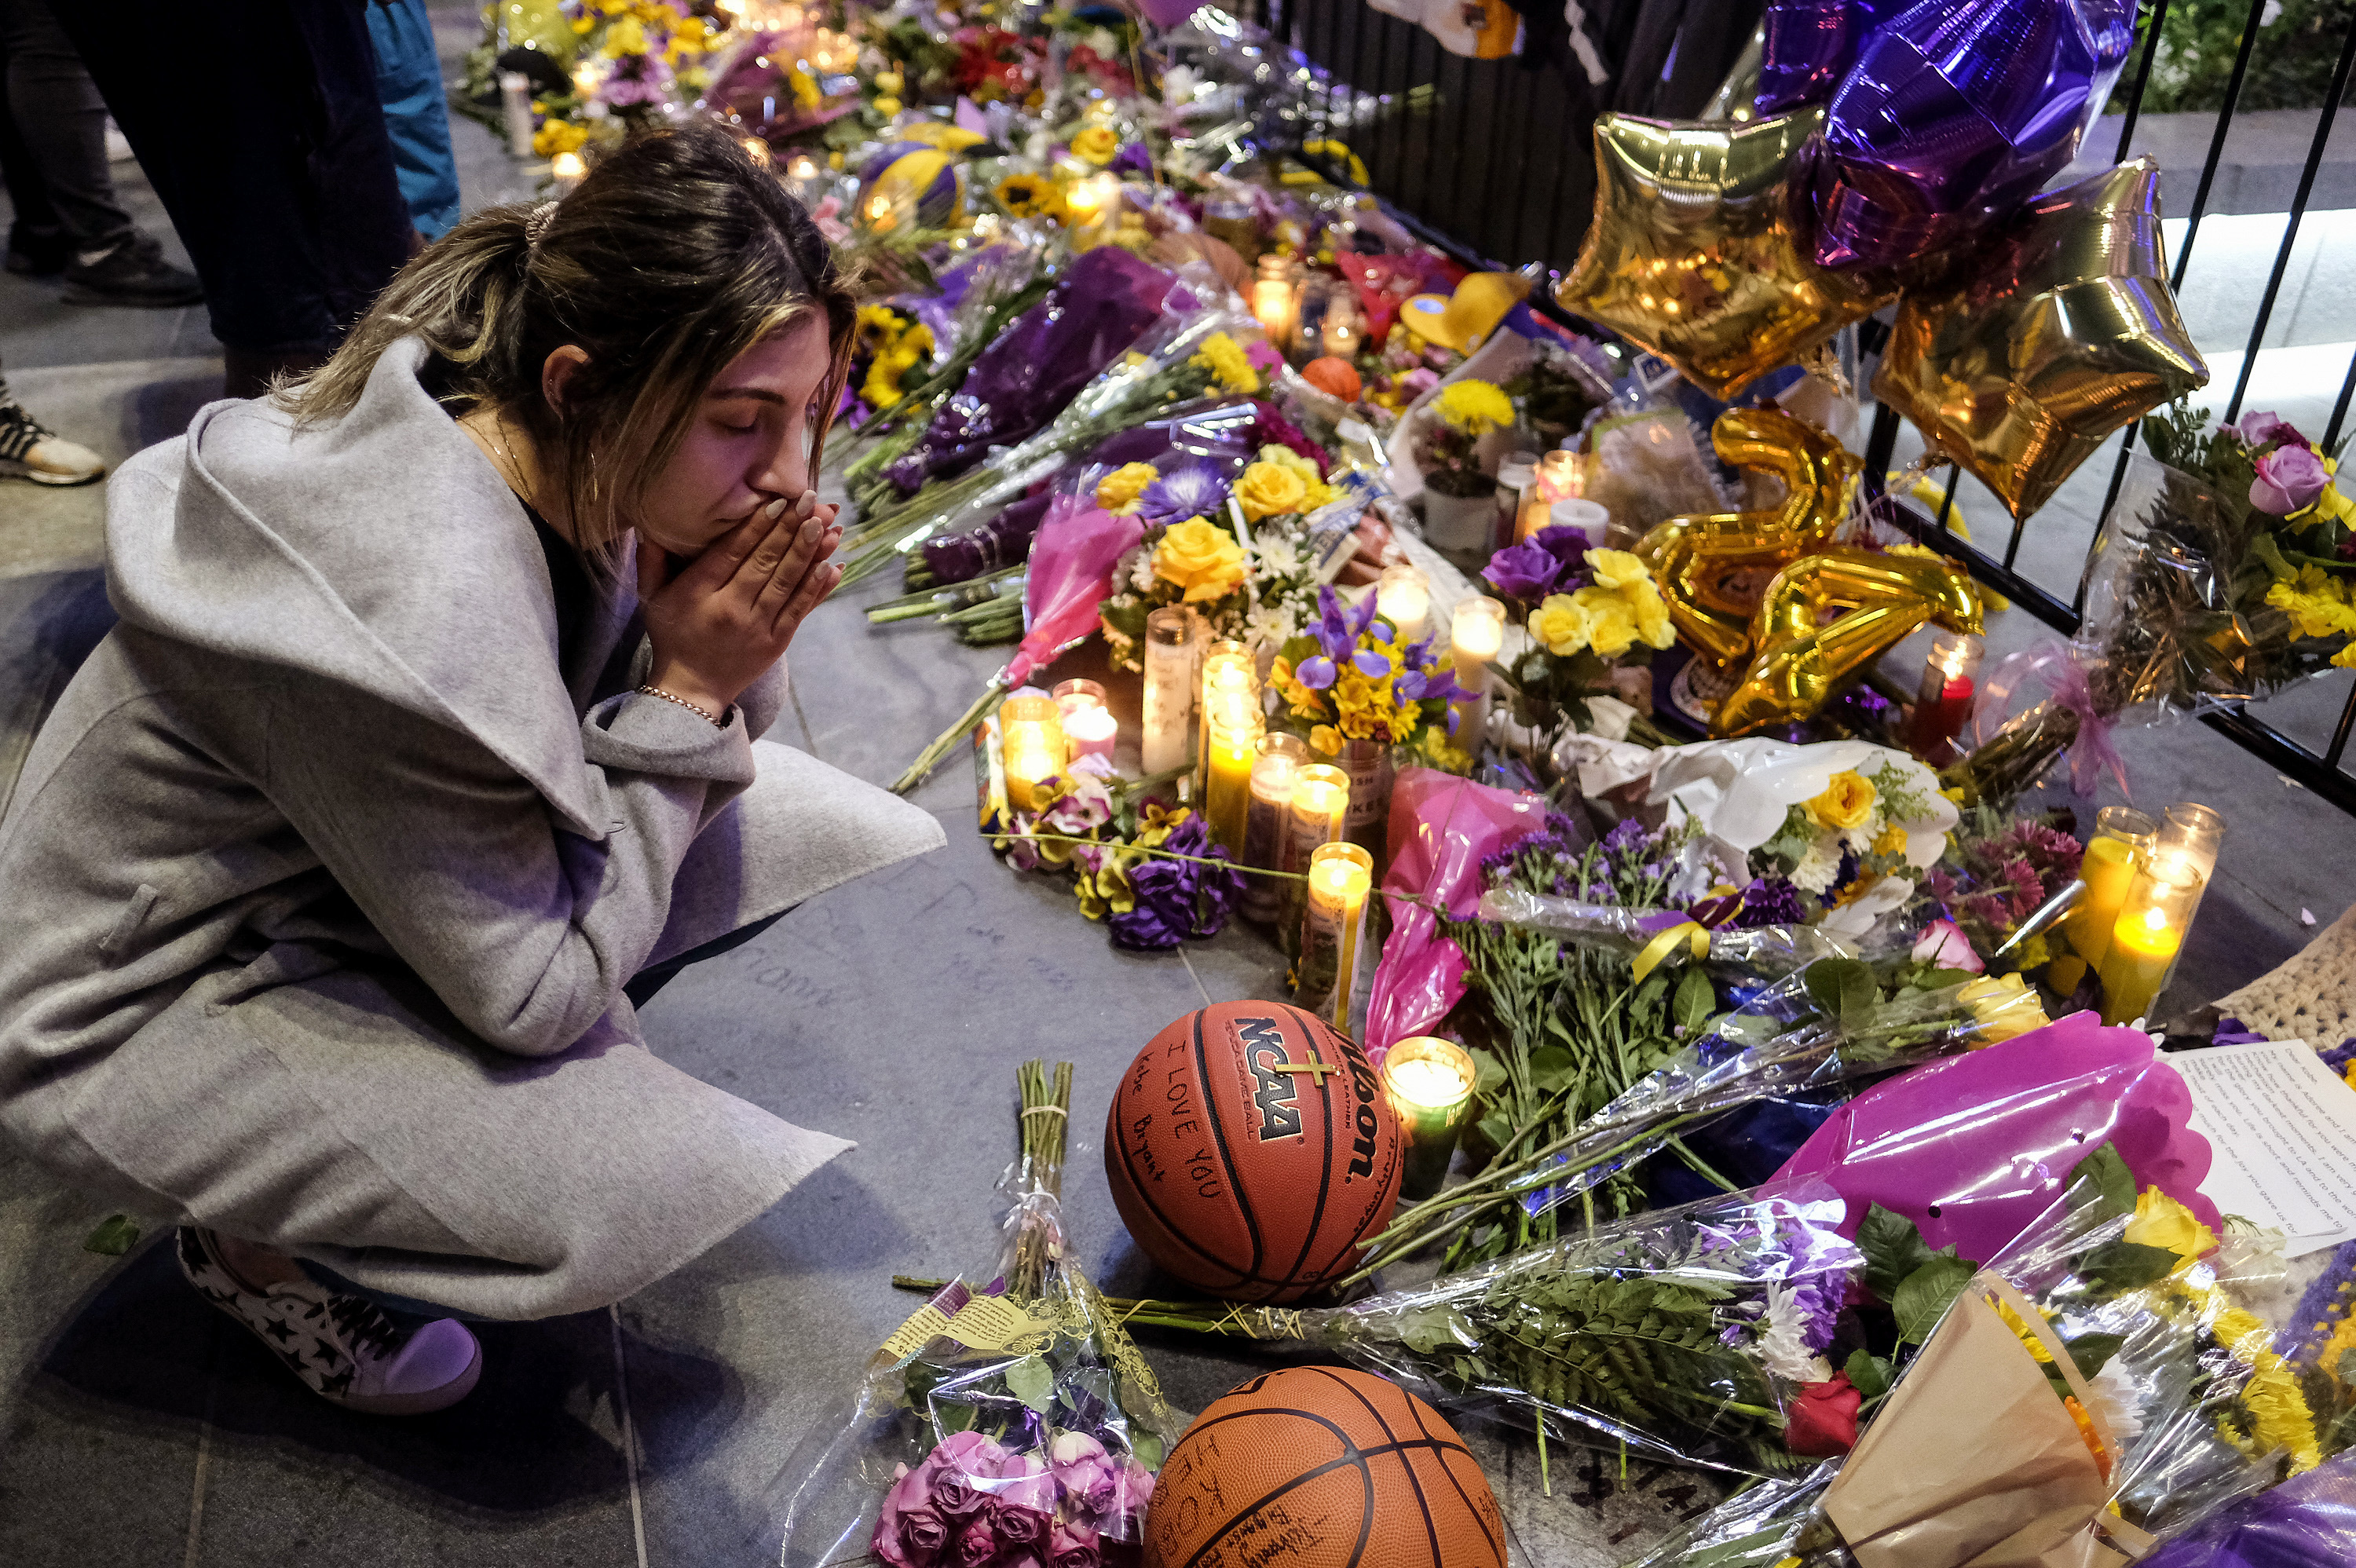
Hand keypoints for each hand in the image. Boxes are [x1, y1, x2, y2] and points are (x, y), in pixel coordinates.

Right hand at [635, 491, 841, 716]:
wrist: (691, 689)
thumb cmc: (672, 636)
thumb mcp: (652, 598)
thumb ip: (651, 561)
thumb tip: (651, 525)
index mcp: (699, 592)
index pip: (731, 552)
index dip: (756, 527)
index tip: (776, 502)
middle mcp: (730, 608)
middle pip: (764, 562)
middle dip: (788, 529)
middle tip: (810, 501)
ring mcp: (757, 627)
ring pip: (786, 583)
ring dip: (807, 552)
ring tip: (824, 525)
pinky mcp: (776, 642)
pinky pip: (800, 609)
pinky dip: (817, 587)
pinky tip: (831, 565)